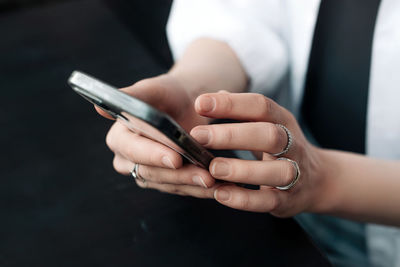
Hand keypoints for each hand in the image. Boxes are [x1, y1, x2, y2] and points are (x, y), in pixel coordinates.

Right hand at [97, 74, 216, 195]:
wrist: (186, 103)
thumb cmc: (168, 93)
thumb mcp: (153, 89)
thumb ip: (131, 96)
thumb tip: (99, 108)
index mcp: (120, 136)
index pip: (132, 150)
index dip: (152, 155)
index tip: (175, 157)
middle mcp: (129, 159)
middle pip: (150, 172)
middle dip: (179, 174)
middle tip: (204, 175)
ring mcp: (147, 172)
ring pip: (168, 184)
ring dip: (193, 184)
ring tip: (216, 182)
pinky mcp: (165, 181)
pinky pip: (182, 188)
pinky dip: (201, 188)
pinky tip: (220, 186)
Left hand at [190, 92, 325, 216]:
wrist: (317, 181)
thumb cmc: (281, 148)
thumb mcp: (267, 124)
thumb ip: (242, 112)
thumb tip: (213, 96)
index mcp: (283, 122)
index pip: (261, 106)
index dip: (231, 104)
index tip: (200, 103)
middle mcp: (292, 145)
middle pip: (269, 135)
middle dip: (233, 135)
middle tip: (198, 135)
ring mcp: (294, 174)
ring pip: (275, 171)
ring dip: (242, 169)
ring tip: (213, 168)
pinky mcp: (288, 200)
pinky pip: (268, 201)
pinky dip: (244, 199)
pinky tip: (221, 194)